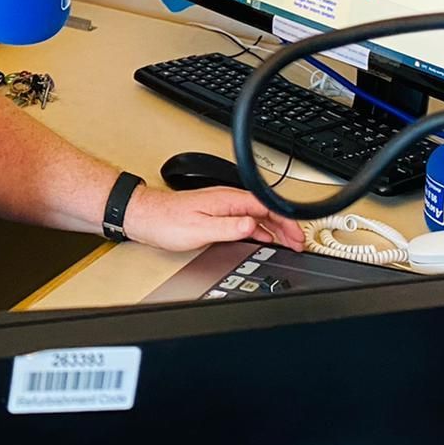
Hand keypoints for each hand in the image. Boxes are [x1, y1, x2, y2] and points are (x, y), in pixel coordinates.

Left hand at [121, 186, 304, 252]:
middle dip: (285, 226)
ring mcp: (222, 208)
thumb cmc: (167, 222)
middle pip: (265, 211)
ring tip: (286, 244)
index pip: (266, 207)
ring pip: (257, 217)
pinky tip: (262, 242)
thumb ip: (228, 228)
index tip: (296, 235)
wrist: (146, 218)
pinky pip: (245, 222)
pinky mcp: (216, 216)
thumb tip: (252, 226)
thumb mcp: (200, 229)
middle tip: (297, 243)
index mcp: (227, 200)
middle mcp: (227, 200)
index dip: (285, 221)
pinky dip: (259, 232)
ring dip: (274, 230)